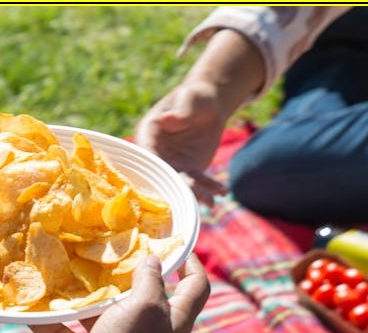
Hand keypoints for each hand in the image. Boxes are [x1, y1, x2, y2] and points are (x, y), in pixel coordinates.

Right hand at [31, 254, 209, 332]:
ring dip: (83, 297)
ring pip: (102, 315)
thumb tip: (152, 260)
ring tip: (63, 269)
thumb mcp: (145, 307)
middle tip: (106, 247)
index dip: (190, 261)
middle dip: (125, 273)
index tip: (174, 241)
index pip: (194, 286)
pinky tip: (31, 307)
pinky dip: (53, 324)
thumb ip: (149, 280)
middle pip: (144, 297)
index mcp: (174, 320)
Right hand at [134, 80, 228, 204]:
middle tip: (188, 198)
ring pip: (180, 182)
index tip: (161, 178)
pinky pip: (198, 181)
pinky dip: (209, 187)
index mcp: (149, 132)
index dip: (151, 165)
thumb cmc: (195, 96)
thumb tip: (169, 120)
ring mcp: (173, 163)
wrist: (210, 105)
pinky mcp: (190, 169)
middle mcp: (157, 152)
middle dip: (173, 187)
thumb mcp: (190, 96)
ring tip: (210, 202)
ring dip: (194, 193)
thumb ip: (181, 109)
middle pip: (162, 172)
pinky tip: (222, 192)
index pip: (145, 151)